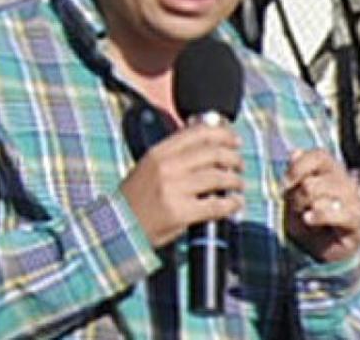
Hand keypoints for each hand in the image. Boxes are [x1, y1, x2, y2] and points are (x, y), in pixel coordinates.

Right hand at [121, 122, 244, 247]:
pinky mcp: (181, 212)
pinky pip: (215, 205)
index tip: (234, 139)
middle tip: (239, 164)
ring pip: (217, 177)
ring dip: (235, 180)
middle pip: (212, 153)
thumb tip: (209, 147)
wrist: (119, 226)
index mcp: (159, 152)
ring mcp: (174, 189)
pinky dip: (231, 203)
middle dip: (233, 157)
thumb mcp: (150, 165)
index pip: (197, 133)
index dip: (222, 134)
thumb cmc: (136, 197)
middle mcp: (167, 167)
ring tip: (239, 183)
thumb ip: (175, 154)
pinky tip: (235, 203)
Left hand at [284, 149, 359, 261]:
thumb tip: (295, 153)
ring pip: (319, 195)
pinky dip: (318, 216)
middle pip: (311, 181)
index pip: (319, 156)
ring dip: (304, 208)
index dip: (298, 167)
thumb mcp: (295, 195)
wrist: (326, 249)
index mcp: (330, 169)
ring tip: (305, 217)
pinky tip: (309, 219)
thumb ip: (296, 174)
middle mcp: (345, 180)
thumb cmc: (309, 216)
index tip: (284, 184)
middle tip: (297, 208)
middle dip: (296, 197)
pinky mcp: (356, 220)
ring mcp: (353, 200)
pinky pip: (334, 213)